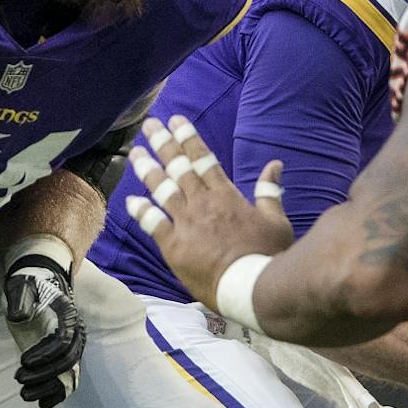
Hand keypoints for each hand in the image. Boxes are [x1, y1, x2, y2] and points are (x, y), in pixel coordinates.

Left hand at [3, 254, 84, 407]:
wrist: (38, 283)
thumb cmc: (28, 285)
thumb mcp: (21, 287)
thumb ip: (20, 300)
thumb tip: (18, 317)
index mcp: (68, 317)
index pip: (63, 341)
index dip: (46, 354)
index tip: (24, 362)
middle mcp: (75, 334)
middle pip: (67, 361)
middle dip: (45, 374)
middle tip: (19, 379)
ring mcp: (70, 346)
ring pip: (68, 374)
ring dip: (48, 387)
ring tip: (25, 395)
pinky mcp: (62, 356)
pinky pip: (67, 378)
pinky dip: (57, 394)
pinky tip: (42, 404)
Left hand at [124, 115, 293, 306]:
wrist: (252, 287)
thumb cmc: (268, 255)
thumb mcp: (277, 220)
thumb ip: (269, 191)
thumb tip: (275, 165)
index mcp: (226, 195)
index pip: (203, 159)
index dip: (187, 138)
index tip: (175, 121)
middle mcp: (202, 204)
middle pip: (178, 167)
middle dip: (163, 144)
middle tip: (150, 126)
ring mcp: (186, 224)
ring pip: (162, 190)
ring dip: (147, 170)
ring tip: (136, 153)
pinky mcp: (173, 246)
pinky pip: (152, 223)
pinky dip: (141, 211)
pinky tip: (131, 200)